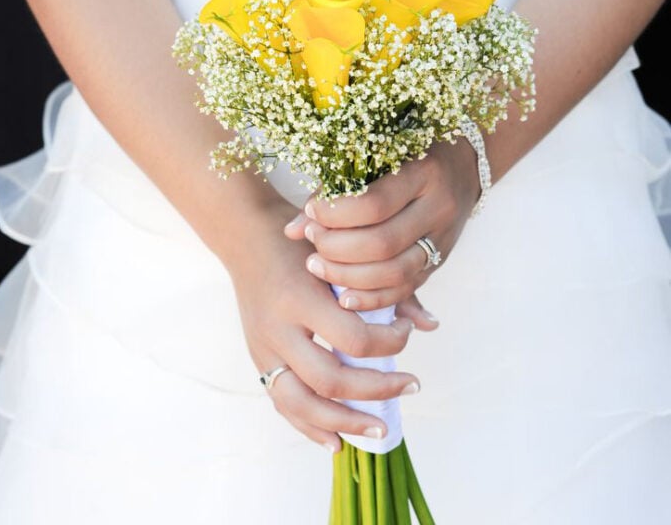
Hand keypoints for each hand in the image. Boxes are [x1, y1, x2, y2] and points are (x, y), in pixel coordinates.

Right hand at [228, 198, 419, 452]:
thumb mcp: (341, 254)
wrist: (246, 236)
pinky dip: (310, 427)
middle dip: (376, 390)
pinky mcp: (258, 361)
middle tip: (411, 385)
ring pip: (303, 403)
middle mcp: (278, 328)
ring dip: (344, 422)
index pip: (353, 338)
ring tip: (379, 429)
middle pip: (330, 379)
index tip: (405, 332)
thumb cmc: (302, 242)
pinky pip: (283, 405)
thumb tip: (431, 324)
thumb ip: (384, 288)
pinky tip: (337, 442)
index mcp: (300, 297)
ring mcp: (264, 349)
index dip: (389, 343)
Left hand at [284, 139, 480, 317]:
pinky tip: (343, 297)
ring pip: (395, 273)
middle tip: (311, 242)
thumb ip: (335, 187)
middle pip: (382, 243)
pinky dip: (372, 299)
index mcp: (424, 172)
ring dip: (349, 277)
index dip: (335, 214)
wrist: (464, 164)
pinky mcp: (440, 262)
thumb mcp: (378, 155)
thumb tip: (291, 228)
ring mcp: (443, 239)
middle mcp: (438, 208)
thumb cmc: (408, 151)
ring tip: (317, 267)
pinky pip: (406, 290)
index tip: (311, 213)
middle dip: (337, 248)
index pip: (374, 204)